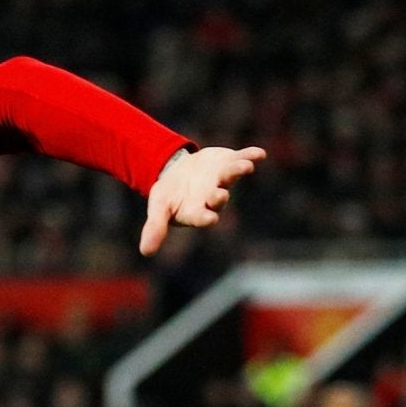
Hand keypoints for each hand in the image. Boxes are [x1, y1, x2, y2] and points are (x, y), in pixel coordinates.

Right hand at [140, 145, 264, 254]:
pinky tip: (260, 153)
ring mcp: (223, 179)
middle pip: (219, 198)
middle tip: (220, 195)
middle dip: (220, 196)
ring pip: (232, 176)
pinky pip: (242, 158)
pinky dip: (251, 155)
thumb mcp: (158, 209)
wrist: (180, 173)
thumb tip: (145, 252)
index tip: (209, 219)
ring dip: (238, 171)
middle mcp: (213, 196)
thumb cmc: (170, 196)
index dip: (205, 217)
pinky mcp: (229, 162)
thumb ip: (155, 228)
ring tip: (246, 166)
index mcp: (196, 211)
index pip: (201, 216)